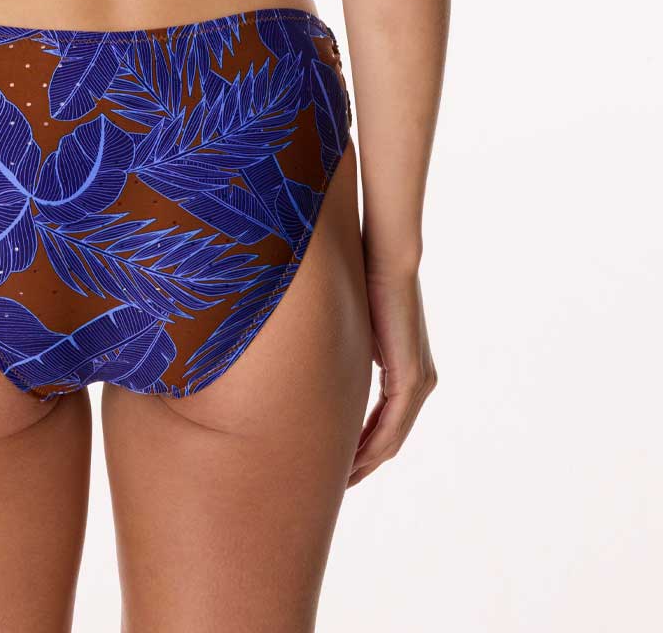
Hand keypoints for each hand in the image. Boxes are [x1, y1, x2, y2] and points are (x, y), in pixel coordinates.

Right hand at [348, 269, 437, 485]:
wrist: (389, 259)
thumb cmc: (369, 283)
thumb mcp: (357, 329)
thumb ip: (351, 353)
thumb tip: (323, 364)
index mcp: (408, 371)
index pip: (387, 421)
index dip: (364, 446)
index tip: (340, 463)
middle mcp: (421, 382)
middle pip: (391, 438)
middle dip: (364, 463)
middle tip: (338, 485)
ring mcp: (419, 382)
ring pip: (392, 438)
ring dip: (366, 462)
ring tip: (341, 481)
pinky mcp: (411, 378)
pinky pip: (391, 426)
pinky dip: (371, 447)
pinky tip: (352, 462)